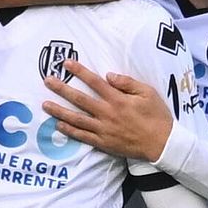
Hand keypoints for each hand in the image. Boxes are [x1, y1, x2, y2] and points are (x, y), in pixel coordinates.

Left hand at [41, 59, 172, 162]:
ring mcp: (103, 129)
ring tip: (45, 104)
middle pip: (80, 99)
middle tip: (47, 81)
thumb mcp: (148, 93)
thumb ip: (127, 83)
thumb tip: (108, 75)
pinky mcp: (103, 143)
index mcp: (118, 100)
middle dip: (61, 89)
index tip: (66, 63)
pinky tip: (58, 125)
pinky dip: (69, 131)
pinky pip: (83, 136)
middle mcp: (107, 114)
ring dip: (59, 111)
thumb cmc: (157, 116)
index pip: (95, 82)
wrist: (162, 144)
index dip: (80, 72)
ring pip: (76, 119)